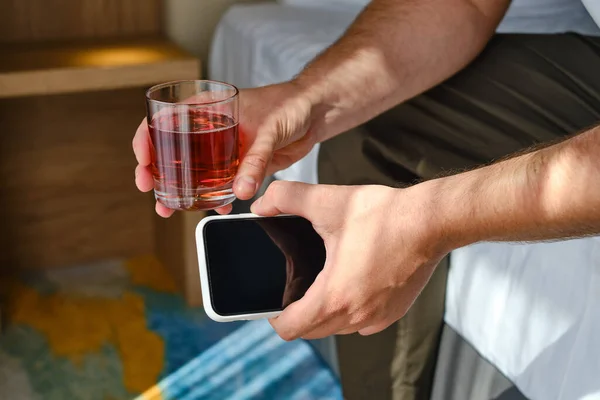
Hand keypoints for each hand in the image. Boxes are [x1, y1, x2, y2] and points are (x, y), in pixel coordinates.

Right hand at [133, 82, 316, 216]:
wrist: (314, 112)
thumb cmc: (290, 104)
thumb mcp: (269, 130)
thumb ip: (256, 160)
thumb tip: (241, 190)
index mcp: (207, 107)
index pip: (165, 120)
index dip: (147, 140)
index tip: (143, 161)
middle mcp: (210, 128)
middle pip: (173, 150)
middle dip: (157, 172)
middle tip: (150, 191)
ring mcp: (223, 148)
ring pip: (193, 171)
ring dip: (181, 189)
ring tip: (171, 209)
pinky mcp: (240, 163)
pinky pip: (219, 182)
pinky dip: (214, 196)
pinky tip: (215, 207)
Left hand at [251, 181, 449, 339]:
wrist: (431, 220)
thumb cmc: (384, 215)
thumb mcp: (327, 201)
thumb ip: (286, 198)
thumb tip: (262, 204)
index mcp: (335, 296)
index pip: (290, 329)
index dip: (274, 318)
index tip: (273, 301)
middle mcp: (357, 315)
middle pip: (312, 332)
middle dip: (297, 315)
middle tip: (293, 287)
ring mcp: (377, 317)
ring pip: (337, 329)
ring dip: (323, 314)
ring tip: (319, 283)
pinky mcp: (393, 312)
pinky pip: (361, 323)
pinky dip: (349, 311)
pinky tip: (350, 283)